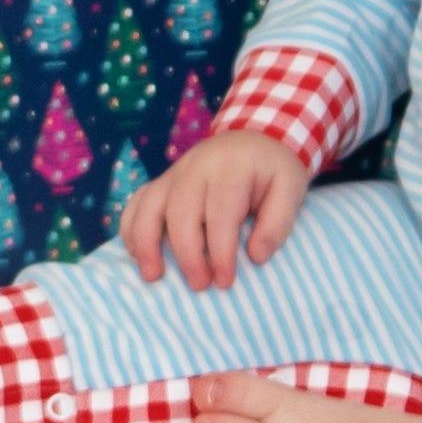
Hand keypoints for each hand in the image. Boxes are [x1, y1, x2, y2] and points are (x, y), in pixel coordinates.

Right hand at [121, 128, 310, 290]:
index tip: (225, 281)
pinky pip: (136, 202)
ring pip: (149, 207)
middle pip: (181, 212)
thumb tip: (256, 257)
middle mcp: (197, 166)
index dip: (220, 252)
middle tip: (200, 285)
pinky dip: (131, 229)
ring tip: (153, 276)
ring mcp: (175, 172)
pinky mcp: (162, 180)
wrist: (256, 137)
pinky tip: (137, 255)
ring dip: (147, 244)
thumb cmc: (272, 171)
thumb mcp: (290, 188)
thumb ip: (278, 223)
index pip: (221, 213)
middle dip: (188, 255)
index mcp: (232, 167)